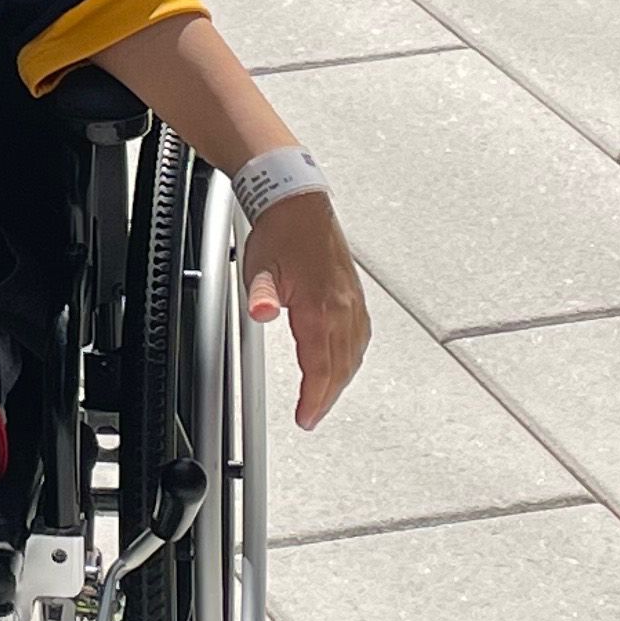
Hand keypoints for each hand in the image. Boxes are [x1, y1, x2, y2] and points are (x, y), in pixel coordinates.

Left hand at [243, 191, 367, 430]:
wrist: (298, 204)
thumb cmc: (280, 232)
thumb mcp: (259, 266)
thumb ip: (261, 294)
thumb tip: (262, 311)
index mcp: (321, 305)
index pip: (321, 365)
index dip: (314, 397)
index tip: (306, 416)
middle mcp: (343, 306)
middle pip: (341, 366)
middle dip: (326, 396)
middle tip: (312, 415)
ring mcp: (352, 301)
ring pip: (354, 353)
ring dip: (341, 379)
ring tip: (325, 397)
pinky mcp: (354, 294)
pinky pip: (360, 336)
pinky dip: (352, 357)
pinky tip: (344, 361)